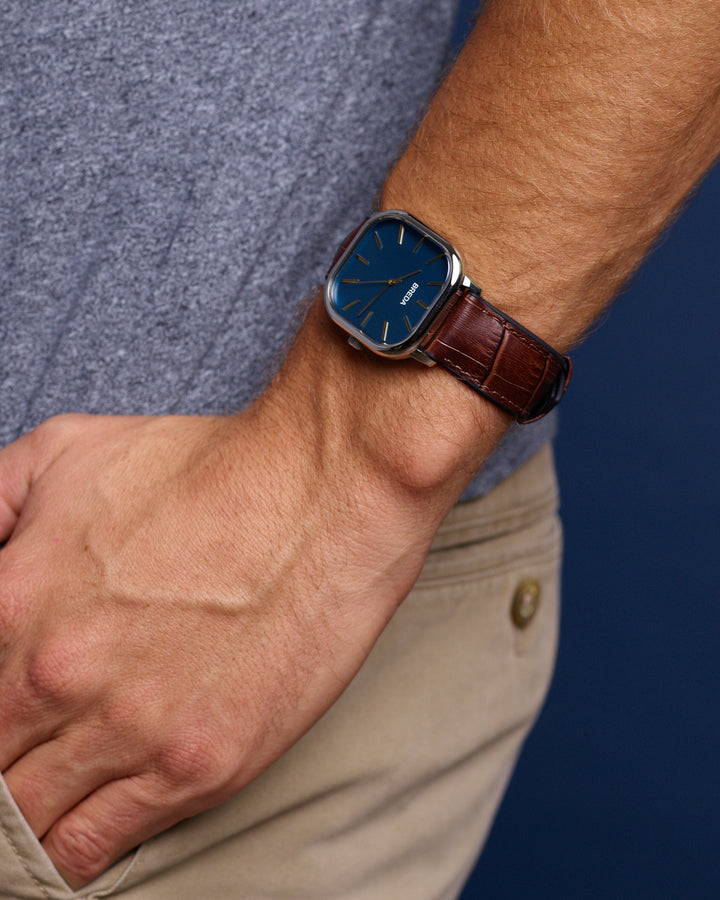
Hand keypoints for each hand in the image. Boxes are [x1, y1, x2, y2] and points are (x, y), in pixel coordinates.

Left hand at [0, 413, 430, 886]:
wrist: (321, 493)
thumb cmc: (206, 469)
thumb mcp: (69, 449)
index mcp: (11, 603)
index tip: (4, 716)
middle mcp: (56, 677)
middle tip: (20, 757)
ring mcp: (128, 729)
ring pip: (26, 819)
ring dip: (22, 820)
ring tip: (40, 799)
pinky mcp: (195, 765)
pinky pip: (93, 845)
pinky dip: (70, 848)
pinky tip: (75, 829)